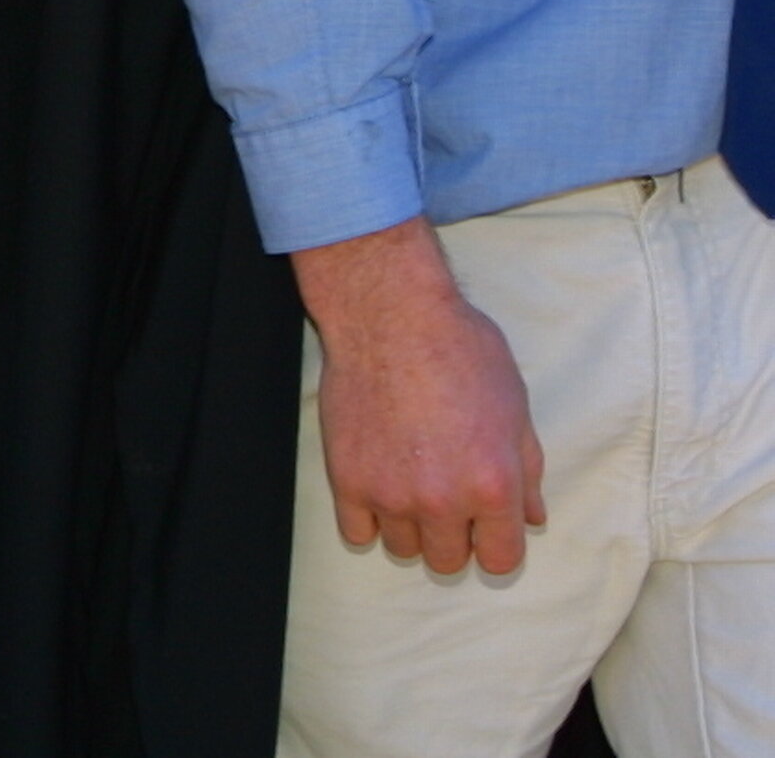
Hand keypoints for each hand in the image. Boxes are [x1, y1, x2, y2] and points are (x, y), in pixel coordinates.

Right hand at [293, 219, 545, 576]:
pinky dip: (369, 518)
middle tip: (445, 498)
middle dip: (453, 536)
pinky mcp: (346, 479)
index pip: (502, 560)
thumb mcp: (514, 408)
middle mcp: (442, 501)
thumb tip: (531, 517)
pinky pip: (357, 533)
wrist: (389, 315)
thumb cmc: (460, 351)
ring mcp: (390, 493)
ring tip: (408, 484)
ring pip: (403, 549)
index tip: (486, 525)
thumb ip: (527, 471)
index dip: (497, 543)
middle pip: (448, 562)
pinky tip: (377, 484)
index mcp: (494, 487)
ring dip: (410, 526)